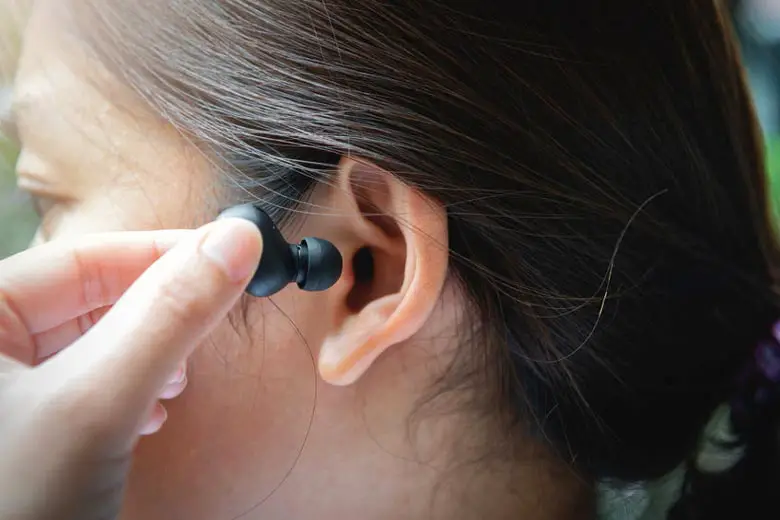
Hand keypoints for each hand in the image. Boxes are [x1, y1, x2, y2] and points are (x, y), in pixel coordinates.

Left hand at [0, 219, 261, 519]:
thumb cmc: (16, 511)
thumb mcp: (97, 405)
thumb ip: (168, 316)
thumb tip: (238, 240)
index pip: (85, 258)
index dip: (165, 253)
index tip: (236, 256)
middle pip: (91, 297)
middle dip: (159, 314)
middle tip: (213, 326)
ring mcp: (4, 391)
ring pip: (94, 340)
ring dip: (150, 353)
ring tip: (176, 382)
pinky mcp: (26, 429)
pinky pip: (87, 383)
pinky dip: (130, 389)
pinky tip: (150, 411)